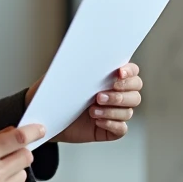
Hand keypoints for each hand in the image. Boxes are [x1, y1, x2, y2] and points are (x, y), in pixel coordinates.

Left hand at [24, 63, 141, 143]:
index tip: (118, 73)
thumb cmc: (56, 92)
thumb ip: (79, 63)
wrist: (46, 116)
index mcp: (110, 77)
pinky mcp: (109, 129)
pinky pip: (122, 128)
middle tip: (99, 96)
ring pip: (129, 111)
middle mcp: (117, 93)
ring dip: (112, 110)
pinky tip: (97, 121)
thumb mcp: (65, 74)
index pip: (133, 71)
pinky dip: (112, 124)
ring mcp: (114, 112)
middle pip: (135, 92)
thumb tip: (88, 52)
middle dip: (120, 94)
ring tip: (92, 110)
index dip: (130, 72)